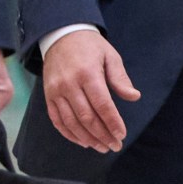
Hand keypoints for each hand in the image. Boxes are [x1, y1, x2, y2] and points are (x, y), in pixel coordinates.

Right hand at [41, 27, 139, 152]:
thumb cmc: (90, 47)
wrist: (61, 36)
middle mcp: (69, 84)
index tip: (121, 135)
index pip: (102, 105)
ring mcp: (56, 91)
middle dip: (102, 135)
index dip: (112, 123)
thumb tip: (134, 97)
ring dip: (87, 138)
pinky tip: (82, 141)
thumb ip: (120, 78)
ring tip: (101, 147)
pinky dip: (69, 134)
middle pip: (87, 117)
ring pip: (71, 122)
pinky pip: (57, 120)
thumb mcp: (110, 56)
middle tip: (114, 146)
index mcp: (88, 74)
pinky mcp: (48, 96)